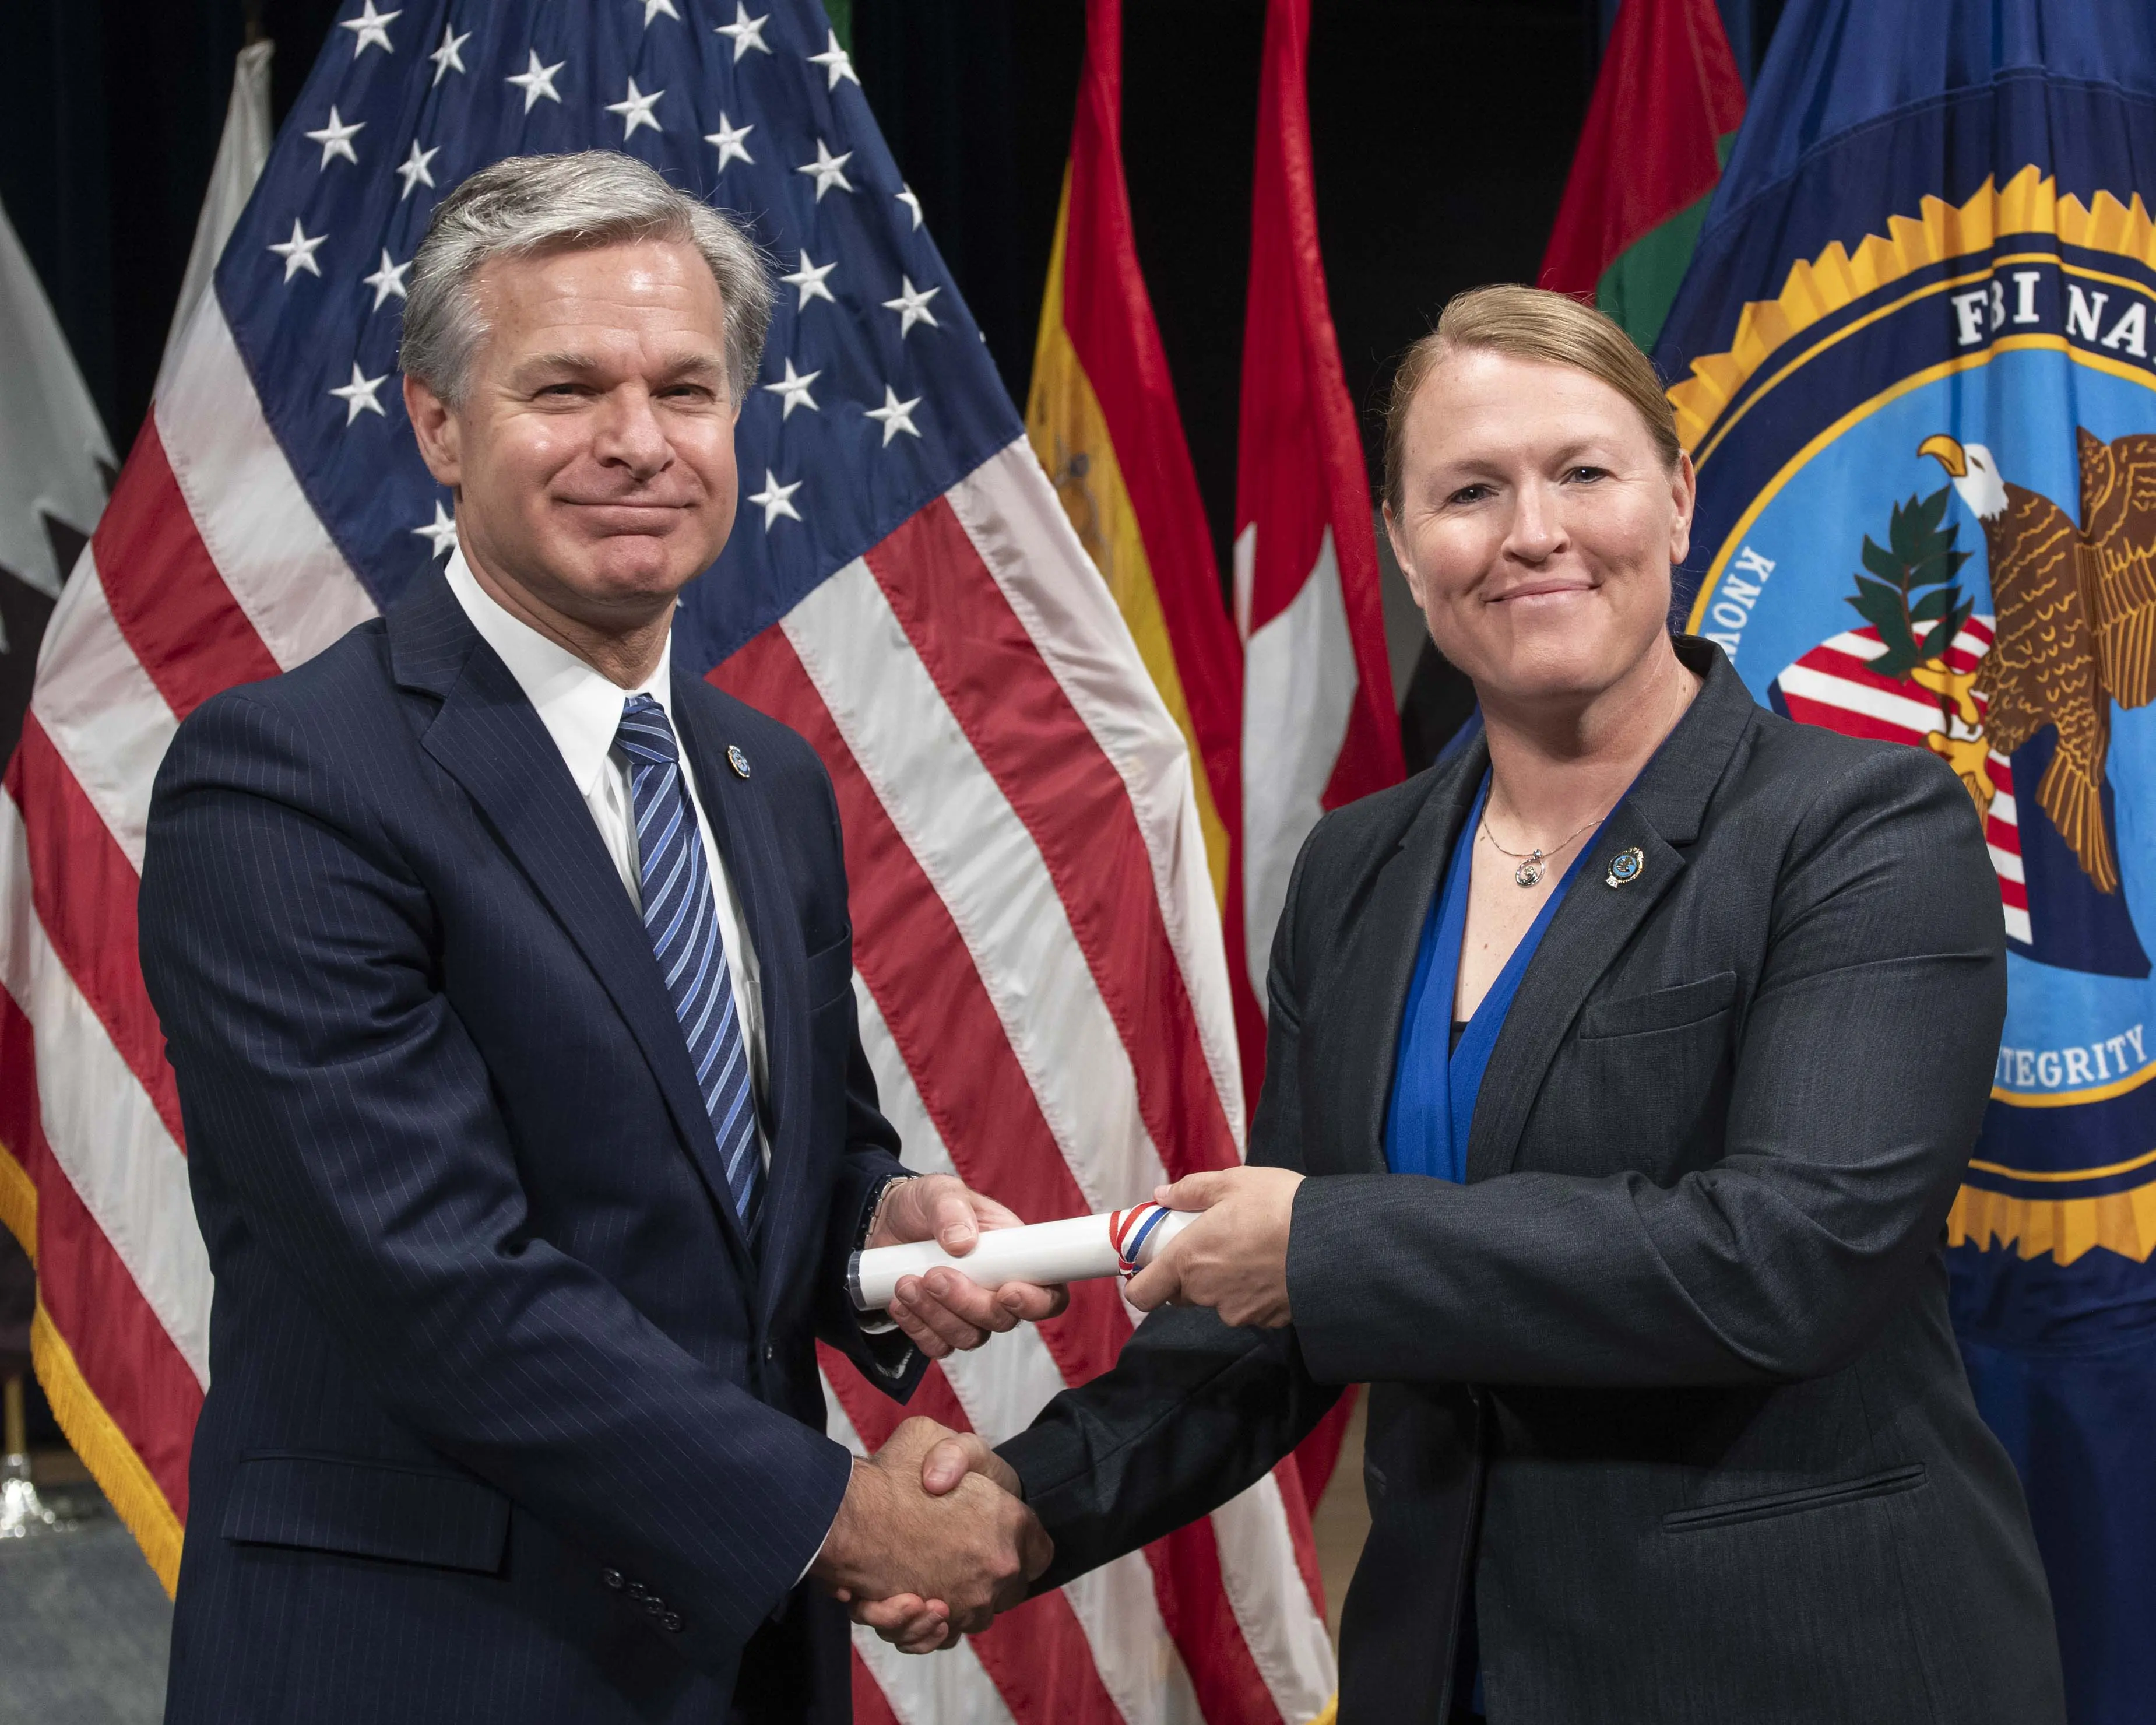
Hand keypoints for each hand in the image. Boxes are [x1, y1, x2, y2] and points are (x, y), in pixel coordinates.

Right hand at [853, 1429, 1028, 1653]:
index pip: (1040, 1549)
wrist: (842, 1516)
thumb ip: (956, 1453)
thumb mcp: (930, 1435)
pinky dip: (929, 1625)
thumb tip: (950, 1481)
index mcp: (1010, 1522)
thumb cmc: (888, 1473)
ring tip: (927, 1580)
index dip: (1023, 1542)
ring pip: (977, 1615)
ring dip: (957, 1601)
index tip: (1001, 1536)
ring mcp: (969, 1602)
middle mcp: (998, 1570)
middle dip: (991, 1573)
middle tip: (960, 1553)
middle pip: (1012, 1586)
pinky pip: (943, 1635)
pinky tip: (913, 1602)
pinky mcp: (935, 1624)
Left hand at [870, 1175, 1068, 1357]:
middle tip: (935, 1275)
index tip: (1006, 1292)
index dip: (1035, 1302)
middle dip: (968, 1303)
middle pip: (1003, 1320)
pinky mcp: (938, 1326)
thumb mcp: (938, 1191)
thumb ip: (952, 1208)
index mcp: (1014, 1256)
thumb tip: (963, 1243)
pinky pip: (937, 1346)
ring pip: (969, 1337)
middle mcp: (996, 1290)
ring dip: (936, 1314)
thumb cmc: (925, 1205)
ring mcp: (967, 1312)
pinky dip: (916, 1327)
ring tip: (906, 1282)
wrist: (885, 1222)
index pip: (1048, 1293)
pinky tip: (900, 1300)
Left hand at [1122, 1166, 1303, 1326]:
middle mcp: (1206, 1293)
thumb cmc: (1279, 1206)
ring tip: (1250, 1249)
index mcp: (1188, 1259)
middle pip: (1180, 1294)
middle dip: (1188, 1273)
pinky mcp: (1265, 1321)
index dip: (1140, 1282)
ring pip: (1215, 1300)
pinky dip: (1250, 1291)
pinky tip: (1270, 1265)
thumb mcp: (1233, 1181)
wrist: (1335, 1241)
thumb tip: (1162, 1195)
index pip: (1141, 1295)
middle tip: (1212, 1242)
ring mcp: (1236, 1311)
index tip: (1152, 1263)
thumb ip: (1191, 1190)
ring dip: (1222, 1282)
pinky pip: (1245, 1307)